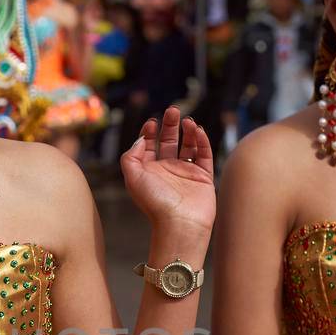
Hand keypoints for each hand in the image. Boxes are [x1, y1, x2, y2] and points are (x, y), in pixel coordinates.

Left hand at [120, 107, 215, 233]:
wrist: (180, 223)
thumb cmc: (154, 202)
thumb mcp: (132, 177)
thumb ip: (131, 155)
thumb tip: (142, 138)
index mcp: (149, 171)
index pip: (149, 145)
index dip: (149, 132)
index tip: (152, 123)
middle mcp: (167, 170)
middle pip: (169, 141)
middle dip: (170, 125)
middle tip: (173, 110)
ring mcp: (186, 173)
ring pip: (188, 145)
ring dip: (188, 131)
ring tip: (188, 120)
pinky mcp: (203, 177)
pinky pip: (204, 155)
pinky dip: (202, 141)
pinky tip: (198, 130)